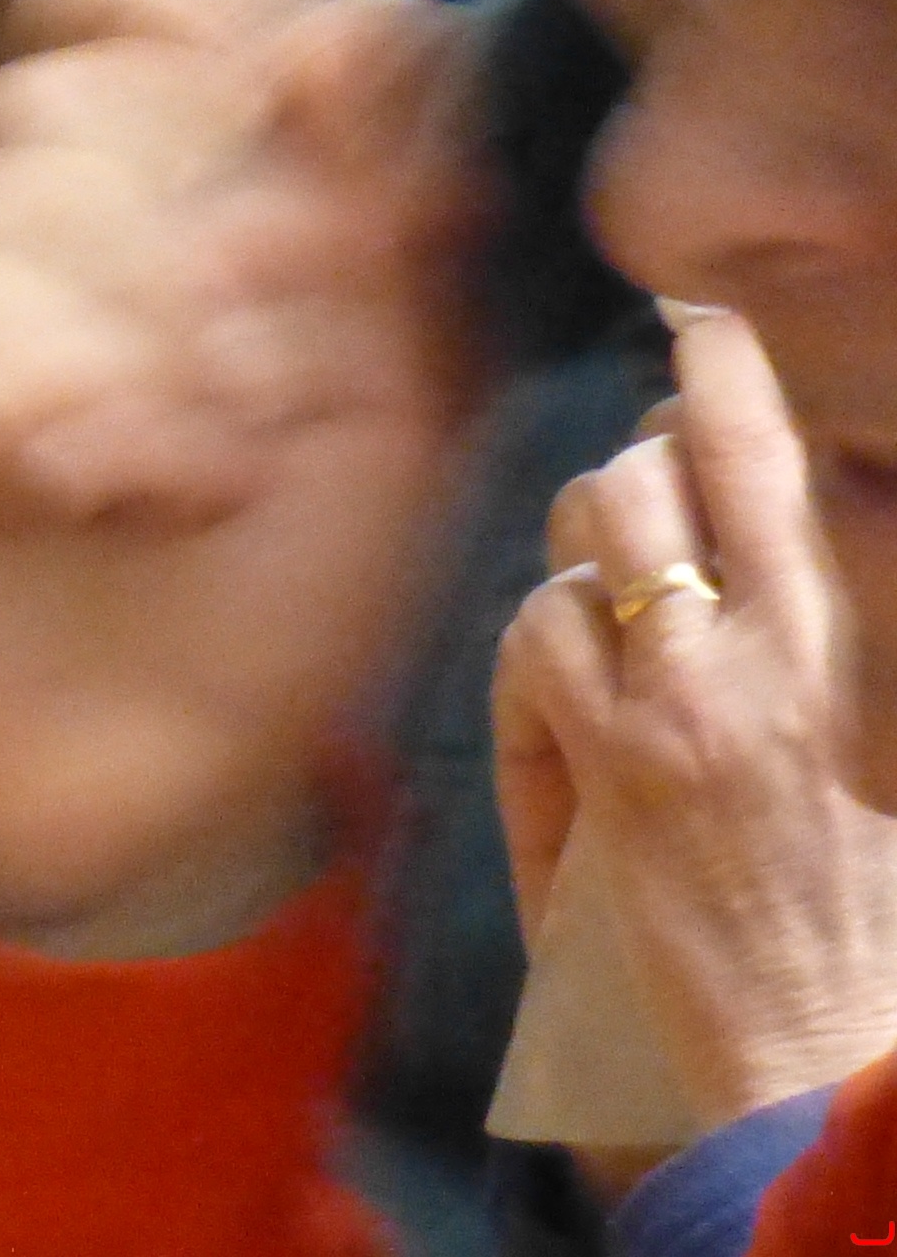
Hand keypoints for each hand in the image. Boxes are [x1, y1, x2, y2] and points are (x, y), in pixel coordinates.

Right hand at [0, 0, 482, 951]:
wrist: (167, 809)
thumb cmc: (275, 598)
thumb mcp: (398, 393)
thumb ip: (396, 209)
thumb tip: (378, 30)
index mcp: (122, 189)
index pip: (127, 1)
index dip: (229, 24)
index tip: (348, 122)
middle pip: (59, 100)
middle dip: (197, 239)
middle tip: (263, 392)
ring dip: (126, 354)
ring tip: (187, 483)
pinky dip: (9, 403)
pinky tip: (80, 489)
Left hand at [495, 307, 896, 1124]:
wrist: (831, 1060)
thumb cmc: (851, 926)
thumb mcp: (854, 761)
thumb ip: (796, 652)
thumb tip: (754, 553)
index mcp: (839, 655)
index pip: (777, 474)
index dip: (727, 382)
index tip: (700, 323)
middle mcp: (769, 659)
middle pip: (652, 479)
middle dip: (624, 476)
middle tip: (634, 506)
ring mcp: (685, 706)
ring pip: (583, 546)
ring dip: (576, 569)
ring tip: (606, 636)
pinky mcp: (619, 766)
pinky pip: (536, 641)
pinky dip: (530, 672)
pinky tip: (559, 732)